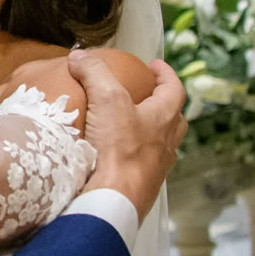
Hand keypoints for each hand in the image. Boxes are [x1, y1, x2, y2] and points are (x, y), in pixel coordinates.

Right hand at [71, 50, 186, 213]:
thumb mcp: (106, 99)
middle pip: (174, 118)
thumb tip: (80, 56)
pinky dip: (134, 156)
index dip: (166, 74)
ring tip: (129, 126)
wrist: (114, 199)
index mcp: (164, 118)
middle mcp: (166, 143)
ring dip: (151, 132)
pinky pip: (143, 165)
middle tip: (148, 95)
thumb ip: (94, 73)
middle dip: (164, 104)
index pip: (175, 89)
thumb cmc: (118, 150)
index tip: (156, 65)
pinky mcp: (142, 186)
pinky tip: (115, 156)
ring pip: (161, 144)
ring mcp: (156, 167)